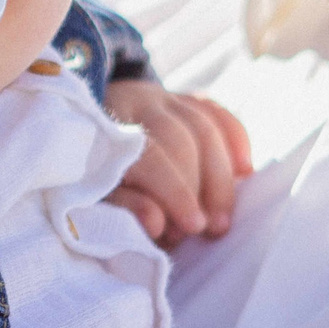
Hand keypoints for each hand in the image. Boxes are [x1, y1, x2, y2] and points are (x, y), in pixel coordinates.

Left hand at [103, 80, 251, 242]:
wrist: (84, 127)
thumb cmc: (89, 170)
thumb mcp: (93, 191)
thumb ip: (124, 206)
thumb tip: (157, 223)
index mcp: (108, 125)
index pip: (150, 155)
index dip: (175, 191)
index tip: (193, 228)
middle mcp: (138, 102)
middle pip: (182, 138)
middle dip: (201, 187)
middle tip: (209, 230)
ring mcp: (164, 97)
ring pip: (205, 126)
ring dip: (220, 177)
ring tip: (222, 219)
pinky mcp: (185, 99)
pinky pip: (218, 112)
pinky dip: (236, 139)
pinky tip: (244, 171)